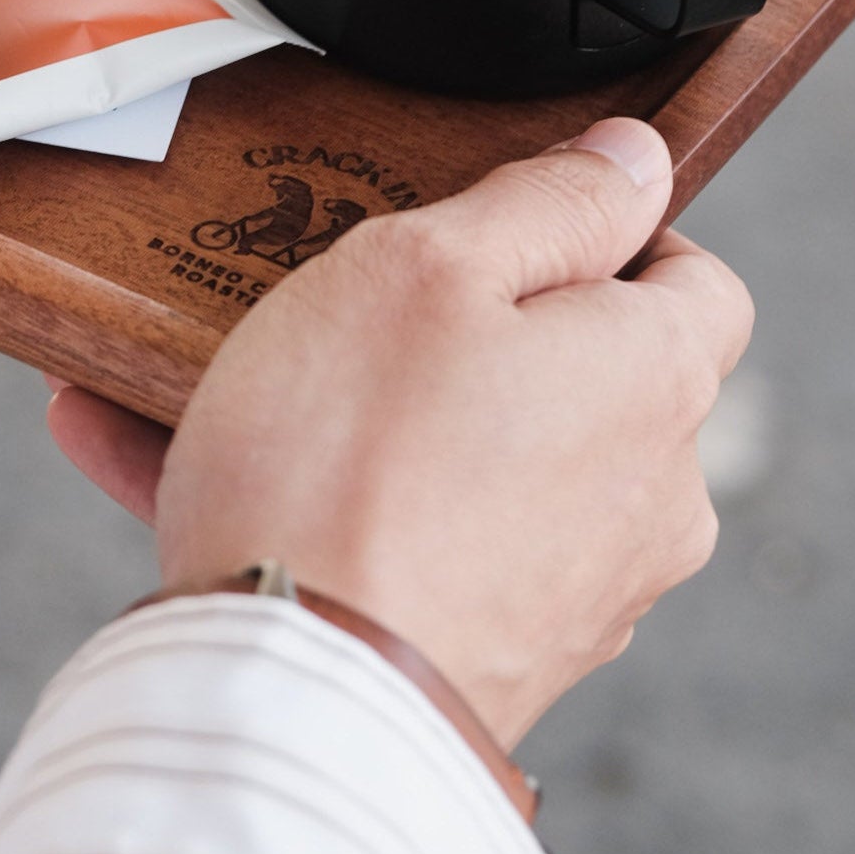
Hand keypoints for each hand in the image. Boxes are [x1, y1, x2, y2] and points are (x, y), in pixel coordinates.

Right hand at [47, 118, 751, 746]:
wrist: (291, 696)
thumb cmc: (353, 463)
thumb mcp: (429, 266)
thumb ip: (545, 201)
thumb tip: (637, 157)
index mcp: (652, 382)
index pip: (693, 279)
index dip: (604, 231)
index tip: (498, 223)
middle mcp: (644, 498)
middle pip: (579, 371)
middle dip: (470, 327)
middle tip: (349, 295)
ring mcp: (572, 590)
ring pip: (470, 457)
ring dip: (364, 411)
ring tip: (214, 372)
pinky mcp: (489, 653)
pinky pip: (401, 539)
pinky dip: (316, 493)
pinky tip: (162, 448)